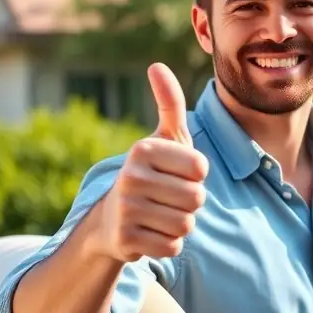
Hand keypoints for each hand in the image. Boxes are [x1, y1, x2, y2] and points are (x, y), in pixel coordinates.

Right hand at [96, 64, 208, 261]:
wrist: (112, 221)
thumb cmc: (151, 173)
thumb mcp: (164, 139)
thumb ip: (169, 103)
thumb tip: (156, 65)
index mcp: (144, 149)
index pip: (200, 169)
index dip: (197, 177)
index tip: (177, 175)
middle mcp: (130, 176)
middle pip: (196, 198)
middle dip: (190, 203)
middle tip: (168, 199)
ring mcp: (126, 208)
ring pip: (186, 224)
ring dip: (181, 224)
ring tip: (160, 215)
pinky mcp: (125, 239)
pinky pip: (173, 246)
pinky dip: (169, 244)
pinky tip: (151, 234)